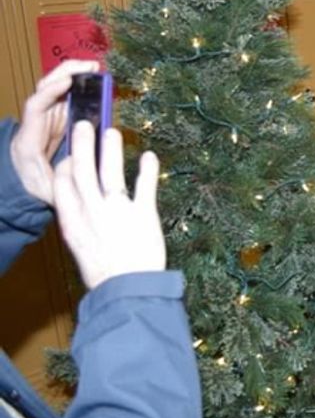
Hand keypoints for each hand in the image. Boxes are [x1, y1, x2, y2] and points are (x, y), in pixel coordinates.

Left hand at [10, 60, 100, 203]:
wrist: (22, 189)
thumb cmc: (35, 190)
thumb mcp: (51, 190)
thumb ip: (65, 177)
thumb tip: (83, 157)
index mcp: (28, 139)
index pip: (35, 107)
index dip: (50, 92)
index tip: (68, 83)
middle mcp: (35, 124)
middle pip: (44, 90)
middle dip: (65, 73)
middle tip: (91, 67)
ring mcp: (45, 120)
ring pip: (55, 91)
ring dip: (73, 76)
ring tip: (95, 70)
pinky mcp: (56, 122)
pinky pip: (65, 100)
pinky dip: (78, 89)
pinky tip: (93, 83)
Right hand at [53, 121, 165, 289]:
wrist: (128, 291)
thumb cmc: (107, 274)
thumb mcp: (83, 248)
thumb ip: (81, 223)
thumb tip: (82, 203)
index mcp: (72, 222)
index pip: (62, 185)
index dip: (65, 166)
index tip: (70, 154)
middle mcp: (92, 213)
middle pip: (83, 170)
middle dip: (82, 145)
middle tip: (85, 126)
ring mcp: (118, 212)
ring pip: (110, 172)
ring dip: (111, 149)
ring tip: (112, 132)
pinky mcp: (144, 214)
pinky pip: (145, 185)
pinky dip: (148, 168)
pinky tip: (149, 155)